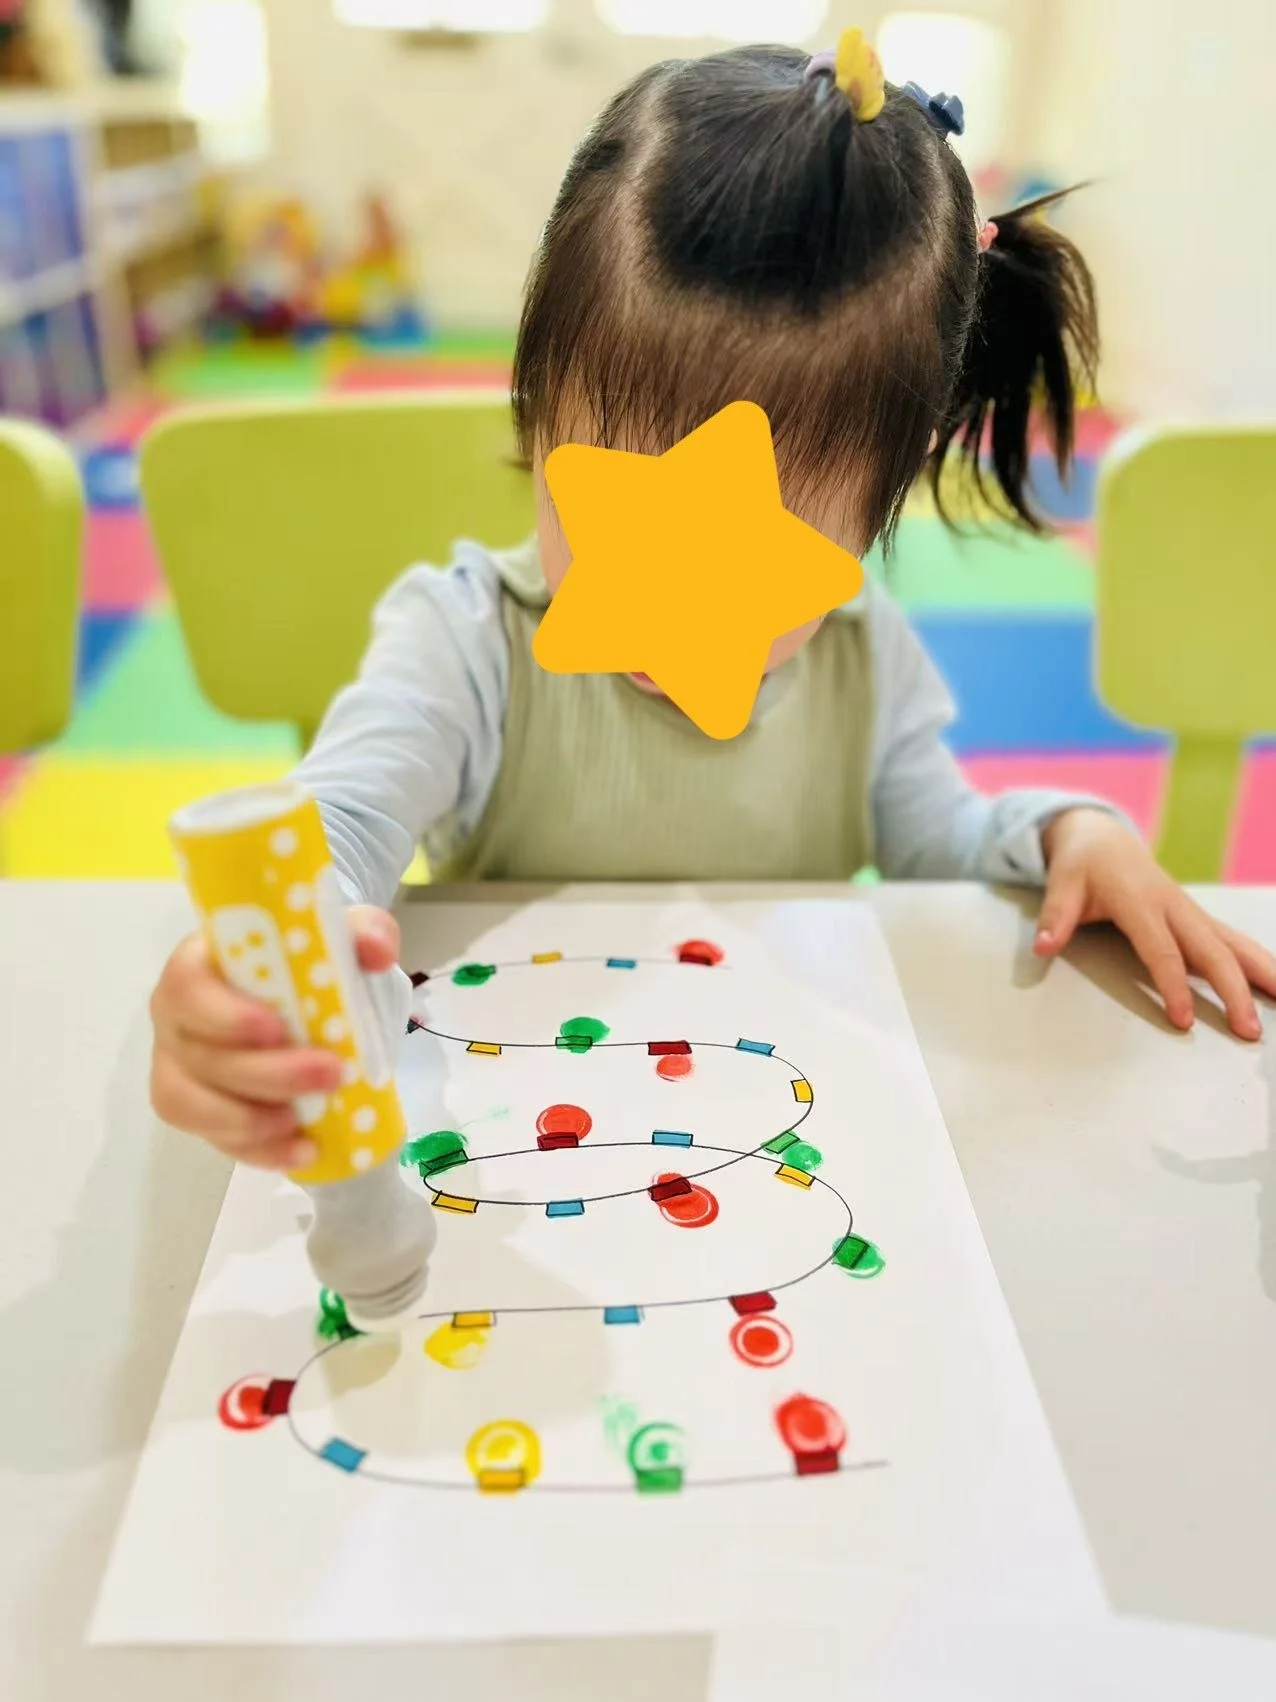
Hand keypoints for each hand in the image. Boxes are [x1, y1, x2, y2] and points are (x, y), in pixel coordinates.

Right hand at [149, 905, 399, 1166]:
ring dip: (246, 1121)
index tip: (276, 1027)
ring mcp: (181, 1068)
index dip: (223, 1014)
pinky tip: (302, 1150)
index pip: (185, 985)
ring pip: (186, 1104)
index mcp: (202, 965)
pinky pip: (211, 1140)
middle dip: (264, 1073)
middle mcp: (178, 1018)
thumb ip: (364, 932)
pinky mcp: (199, 1111)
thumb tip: (374, 950)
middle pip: (197, 1054)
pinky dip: (257, 1151)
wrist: (309, 999)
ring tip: (303, 1121)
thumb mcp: (344, 936)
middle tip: (330, 1074)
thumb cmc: (311, 964)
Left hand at [1036, 809, 1275, 1039]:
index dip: (1174, 984)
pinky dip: (1260, 962)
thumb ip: (1054, 916)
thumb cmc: (1081, 865)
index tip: (1184, 1020)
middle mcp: (1174, 905)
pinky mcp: (1197, 918)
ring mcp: (1190, 911)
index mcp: (1140, 900)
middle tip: (1250, 1031)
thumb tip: (1042, 946)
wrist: (1102, 836)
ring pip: (1234, 943)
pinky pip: (1234, 941)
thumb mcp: (1061, 883)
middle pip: (1212, 950)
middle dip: (1234, 990)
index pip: (1162, 949)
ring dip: (1264, 974)